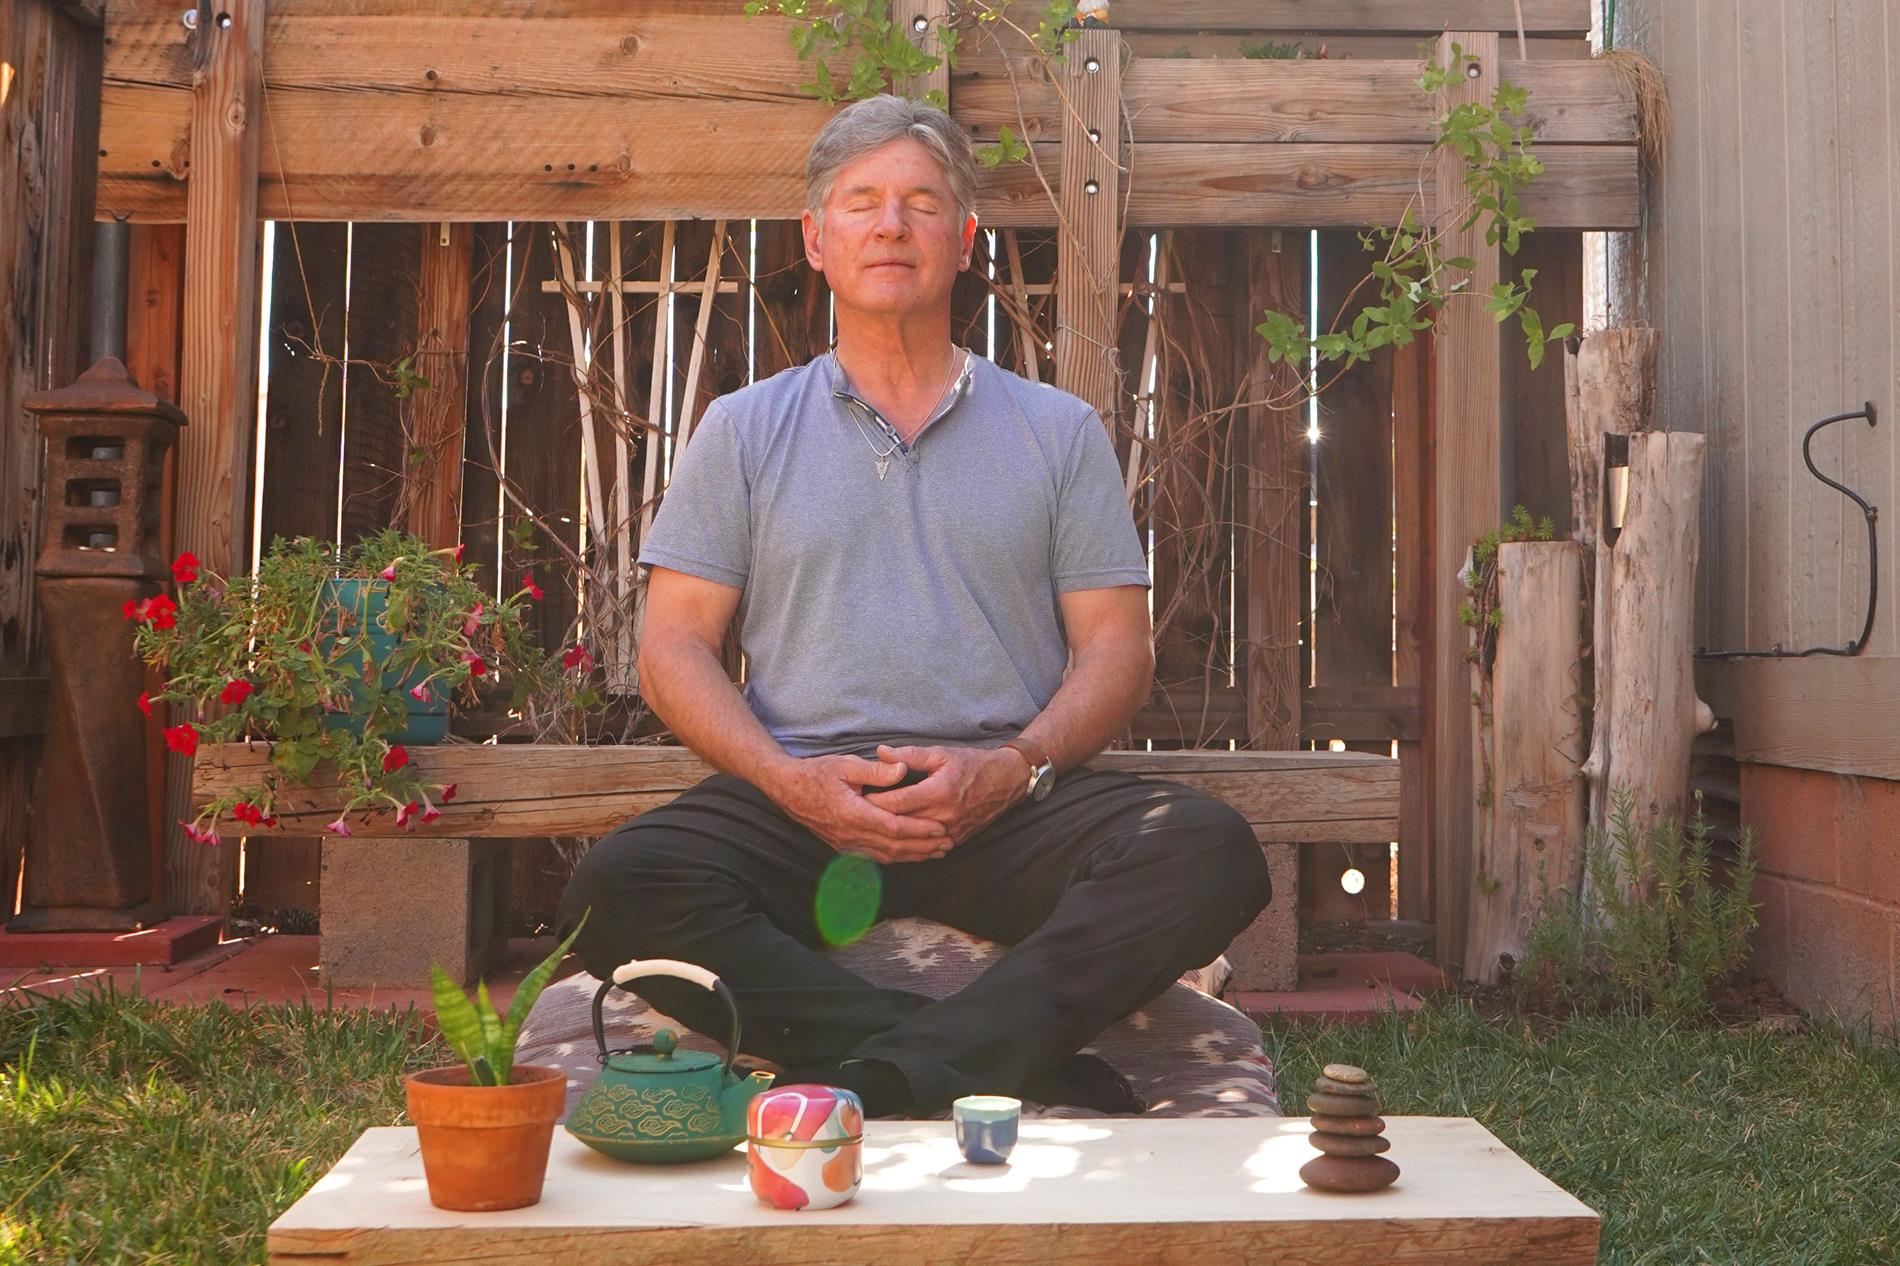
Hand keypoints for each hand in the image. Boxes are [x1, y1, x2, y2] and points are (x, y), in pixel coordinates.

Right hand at [765, 753, 949, 863]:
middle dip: (923, 847)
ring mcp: (845, 844)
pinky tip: (910, 854)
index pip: (894, 827)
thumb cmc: (817, 773)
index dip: (919, 830)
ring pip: (885, 856)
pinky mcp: (843, 846)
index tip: (940, 828)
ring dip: (913, 856)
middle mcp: (850, 834)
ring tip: (936, 852)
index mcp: (853, 813)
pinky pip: (874, 857)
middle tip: (948, 844)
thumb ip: (876, 771)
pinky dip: (896, 857)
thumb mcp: (846, 765)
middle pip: (894, 847)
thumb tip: (902, 769)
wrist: (787, 789)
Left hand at [860, 743, 1027, 853]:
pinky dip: (911, 844)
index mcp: (938, 792)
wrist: (1006, 781)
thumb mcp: (941, 753)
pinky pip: (928, 847)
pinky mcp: (957, 839)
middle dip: (878, 820)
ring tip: (871, 829)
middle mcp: (945, 815)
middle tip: (857, 815)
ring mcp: (952, 831)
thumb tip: (881, 752)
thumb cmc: (973, 764)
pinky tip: (896, 840)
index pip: (896, 802)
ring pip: (913, 840)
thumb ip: (909, 755)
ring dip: (893, 835)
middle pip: (901, 824)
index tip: (858, 798)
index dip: (874, 802)